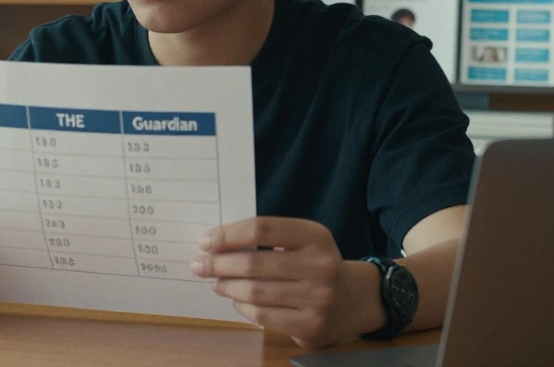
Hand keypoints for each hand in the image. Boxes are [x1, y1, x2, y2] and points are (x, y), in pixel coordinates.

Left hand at [191, 217, 379, 348]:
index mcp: (315, 236)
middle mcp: (320, 266)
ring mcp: (318, 299)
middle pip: (254, 263)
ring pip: (255, 292)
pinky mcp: (311, 326)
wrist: (354, 300)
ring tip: (215, 282)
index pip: (262, 229)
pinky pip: (263, 315)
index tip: (205, 240)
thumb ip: (266, 238)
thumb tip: (215, 244)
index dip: (228, 234)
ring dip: (226, 286)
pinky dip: (242, 306)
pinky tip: (235, 299)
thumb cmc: (315, 264)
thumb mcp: (302, 241)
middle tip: (199, 264)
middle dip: (218, 264)